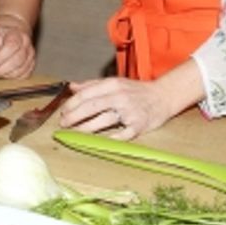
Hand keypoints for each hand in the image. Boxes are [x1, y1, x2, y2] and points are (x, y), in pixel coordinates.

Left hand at [0, 15, 35, 78]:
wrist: (9, 36)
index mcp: (17, 34)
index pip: (11, 46)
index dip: (0, 58)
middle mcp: (26, 44)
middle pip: (18, 59)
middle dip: (2, 69)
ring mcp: (30, 54)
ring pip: (22, 69)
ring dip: (7, 75)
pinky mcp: (31, 64)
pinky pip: (25, 75)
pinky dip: (13, 78)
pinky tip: (4, 76)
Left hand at [57, 76, 174, 140]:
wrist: (163, 96)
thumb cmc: (136, 90)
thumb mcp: (115, 82)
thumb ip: (92, 85)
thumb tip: (72, 87)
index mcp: (112, 85)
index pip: (87, 94)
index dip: (72, 104)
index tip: (62, 112)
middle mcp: (120, 96)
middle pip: (92, 106)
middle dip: (74, 116)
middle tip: (63, 124)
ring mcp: (130, 111)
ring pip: (104, 120)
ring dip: (87, 128)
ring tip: (75, 133)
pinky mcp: (139, 125)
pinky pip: (123, 134)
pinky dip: (111, 138)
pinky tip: (99, 142)